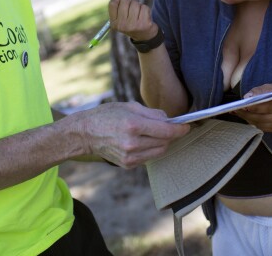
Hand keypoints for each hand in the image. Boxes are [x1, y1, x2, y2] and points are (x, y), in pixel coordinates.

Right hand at [74, 102, 189, 167]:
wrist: (86, 133)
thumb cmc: (107, 115)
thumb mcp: (129, 106)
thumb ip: (152, 114)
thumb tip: (169, 120)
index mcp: (133, 125)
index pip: (166, 131)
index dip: (180, 129)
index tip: (186, 126)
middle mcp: (132, 143)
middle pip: (165, 142)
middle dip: (170, 134)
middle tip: (166, 127)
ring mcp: (130, 156)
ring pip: (159, 151)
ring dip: (161, 142)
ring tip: (152, 133)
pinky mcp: (128, 164)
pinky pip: (149, 157)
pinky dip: (151, 149)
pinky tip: (142, 141)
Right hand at [108, 0, 158, 41]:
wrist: (145, 36)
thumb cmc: (132, 23)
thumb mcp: (122, 18)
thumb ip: (119, 7)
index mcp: (114, 23)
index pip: (113, 3)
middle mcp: (122, 25)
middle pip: (124, 1)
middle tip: (134, 4)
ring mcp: (133, 25)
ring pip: (135, 3)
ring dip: (139, 4)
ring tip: (139, 11)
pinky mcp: (144, 24)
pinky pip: (144, 7)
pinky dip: (145, 8)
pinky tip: (145, 15)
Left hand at [234, 84, 271, 132]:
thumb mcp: (267, 87)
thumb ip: (257, 91)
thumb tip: (246, 98)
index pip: (267, 107)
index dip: (254, 107)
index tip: (243, 106)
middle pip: (262, 118)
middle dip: (247, 114)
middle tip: (236, 110)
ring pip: (260, 124)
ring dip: (248, 119)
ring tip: (239, 113)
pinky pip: (261, 128)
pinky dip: (252, 122)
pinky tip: (246, 117)